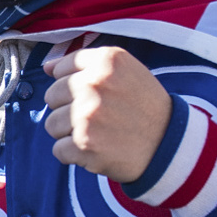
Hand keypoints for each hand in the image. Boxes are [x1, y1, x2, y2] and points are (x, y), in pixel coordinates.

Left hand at [41, 46, 172, 183]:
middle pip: (52, 96)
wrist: (168, 145)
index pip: (61, 69)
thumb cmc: (144, 106)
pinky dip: (75, 154)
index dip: (75, 86)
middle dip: (69, 109)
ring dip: (70, 133)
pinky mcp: (84, 144)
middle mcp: (94, 84)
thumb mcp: (125, 72)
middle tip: (98, 117)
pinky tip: (97, 149)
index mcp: (106, 61)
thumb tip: (47, 67)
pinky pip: (58, 150)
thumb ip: (85, 63)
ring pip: (51, 124)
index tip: (93, 96)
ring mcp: (87, 115)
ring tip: (98, 133)